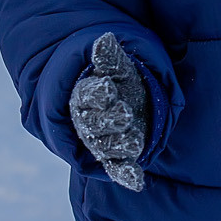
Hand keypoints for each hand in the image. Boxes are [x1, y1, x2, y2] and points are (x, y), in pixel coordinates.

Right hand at [70, 33, 148, 191]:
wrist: (126, 95)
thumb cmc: (119, 75)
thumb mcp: (117, 62)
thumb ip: (109, 56)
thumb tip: (105, 39)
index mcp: (84, 95)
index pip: (84, 95)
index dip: (96, 93)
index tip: (107, 87)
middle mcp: (88, 120)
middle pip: (91, 123)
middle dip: (107, 120)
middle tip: (125, 114)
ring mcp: (100, 139)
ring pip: (103, 146)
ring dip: (118, 145)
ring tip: (134, 141)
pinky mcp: (115, 154)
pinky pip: (116, 166)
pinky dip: (125, 174)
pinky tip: (136, 181)